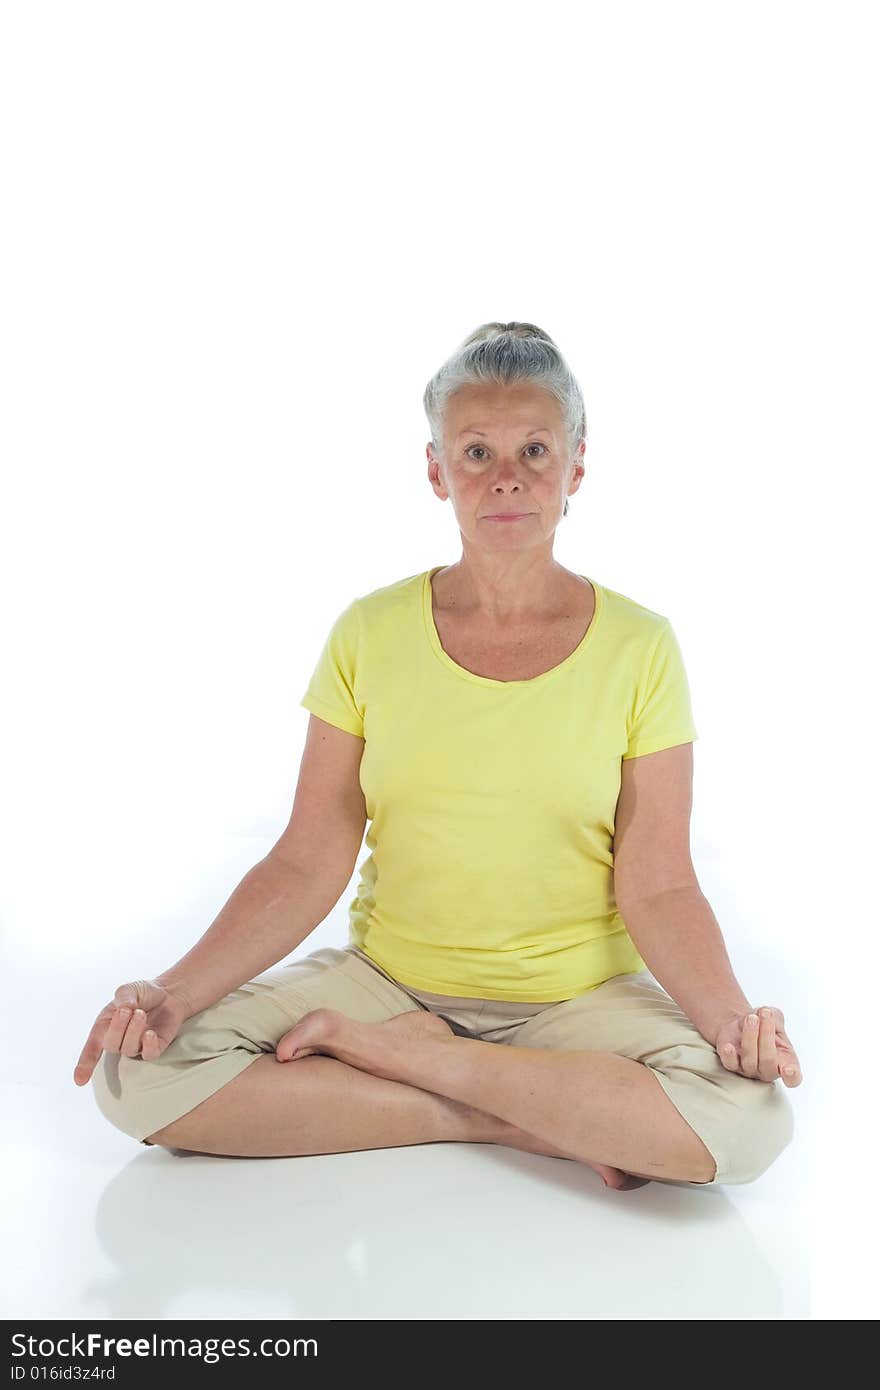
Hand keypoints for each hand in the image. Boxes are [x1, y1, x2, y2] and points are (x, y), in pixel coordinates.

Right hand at [73, 980, 190, 1085]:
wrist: (168, 993)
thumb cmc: (143, 994)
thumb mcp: (129, 989)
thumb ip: (123, 996)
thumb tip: (124, 1009)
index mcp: (106, 1027)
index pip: (93, 1047)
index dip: (85, 1063)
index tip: (79, 1080)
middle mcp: (119, 1040)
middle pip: (111, 1045)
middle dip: (117, 1028)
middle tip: (126, 1011)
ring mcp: (137, 1046)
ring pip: (129, 1049)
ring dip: (133, 1030)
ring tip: (140, 1013)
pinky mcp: (155, 1048)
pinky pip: (149, 1054)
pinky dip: (148, 1045)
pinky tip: (149, 1033)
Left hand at [714, 1006, 801, 1086]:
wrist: (743, 1022)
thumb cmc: (764, 1024)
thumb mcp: (775, 1017)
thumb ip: (777, 1018)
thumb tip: (769, 1014)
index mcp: (786, 1062)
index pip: (793, 1078)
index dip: (792, 1076)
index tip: (788, 1070)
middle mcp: (768, 1070)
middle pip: (768, 1062)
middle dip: (766, 1035)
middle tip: (765, 1014)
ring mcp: (749, 1069)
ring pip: (749, 1060)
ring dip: (750, 1036)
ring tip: (751, 1018)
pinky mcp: (732, 1064)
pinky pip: (730, 1063)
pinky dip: (729, 1055)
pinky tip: (729, 1046)